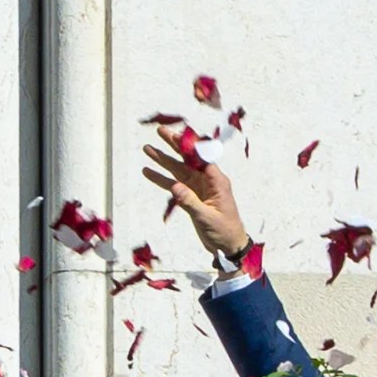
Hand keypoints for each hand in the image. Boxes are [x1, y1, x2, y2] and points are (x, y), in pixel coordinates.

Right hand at [142, 131, 251, 262]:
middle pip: (188, 159)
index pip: (202, 158)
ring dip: (163, 160)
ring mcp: (197, 188)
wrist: (228, 245)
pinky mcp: (190, 197)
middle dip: (174, 145)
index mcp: (217, 181)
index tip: (176, 135)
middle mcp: (206, 180)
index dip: (189, 146)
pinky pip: (173, 185)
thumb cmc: (224, 230)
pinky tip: (149, 172)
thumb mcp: (207, 217)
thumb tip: (175, 187)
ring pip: (177, 170)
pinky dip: (161, 179)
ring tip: (148, 149)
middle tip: (160, 132)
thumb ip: (191, 202)